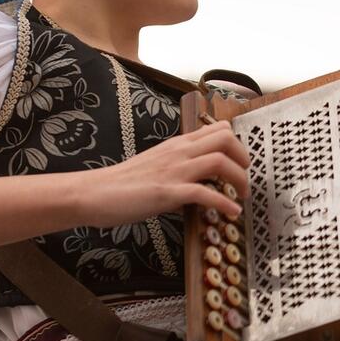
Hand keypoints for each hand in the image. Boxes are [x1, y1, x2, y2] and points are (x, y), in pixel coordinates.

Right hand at [82, 120, 249, 228]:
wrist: (94, 192)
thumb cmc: (122, 183)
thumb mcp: (156, 166)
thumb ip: (179, 169)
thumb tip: (198, 185)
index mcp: (177, 144)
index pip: (218, 128)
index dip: (237, 144)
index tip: (241, 162)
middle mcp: (179, 152)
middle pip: (226, 138)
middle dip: (244, 158)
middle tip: (245, 178)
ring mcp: (173, 171)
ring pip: (220, 161)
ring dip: (240, 180)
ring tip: (243, 196)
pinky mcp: (167, 192)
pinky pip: (204, 193)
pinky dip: (224, 203)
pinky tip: (231, 212)